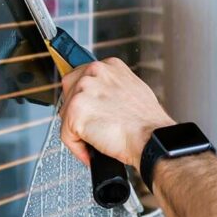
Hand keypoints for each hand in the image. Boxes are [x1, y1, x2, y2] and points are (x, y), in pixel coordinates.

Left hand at [59, 57, 174, 168]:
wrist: (150, 137)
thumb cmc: (148, 121)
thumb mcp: (134, 90)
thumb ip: (113, 88)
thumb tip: (103, 99)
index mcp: (109, 66)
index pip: (82, 76)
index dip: (84, 98)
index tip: (88, 110)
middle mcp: (94, 72)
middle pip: (68, 90)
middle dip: (76, 111)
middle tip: (90, 127)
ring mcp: (83, 90)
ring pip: (66, 114)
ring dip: (77, 131)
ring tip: (96, 140)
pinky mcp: (75, 111)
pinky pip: (66, 134)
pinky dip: (77, 147)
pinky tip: (91, 151)